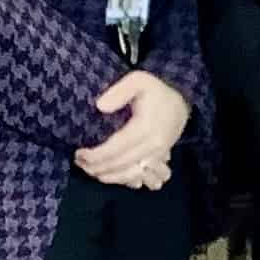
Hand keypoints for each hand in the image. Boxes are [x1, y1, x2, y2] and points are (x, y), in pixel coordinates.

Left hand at [76, 71, 190, 189]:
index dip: (94, 155)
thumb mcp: (138, 80)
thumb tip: (100, 107)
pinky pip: (139, 177)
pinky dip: (121, 179)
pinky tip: (107, 175)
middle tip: (79, 161)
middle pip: (120, 165)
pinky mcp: (158, 160)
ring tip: (89, 169)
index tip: (79, 153)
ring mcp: (157, 156)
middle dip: (96, 167)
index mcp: (145, 128)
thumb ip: (119, 91)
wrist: (181, 102)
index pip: (115, 149)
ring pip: (129, 175)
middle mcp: (153, 146)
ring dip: (107, 176)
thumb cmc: (155, 91)